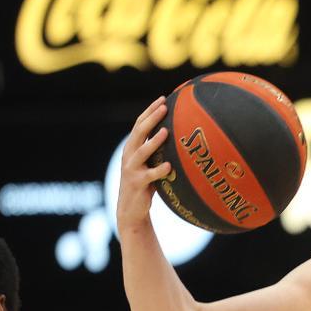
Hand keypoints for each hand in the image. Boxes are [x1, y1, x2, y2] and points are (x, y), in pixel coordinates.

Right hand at [116, 97, 172, 238]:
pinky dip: (159, 171)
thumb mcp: (150, 164)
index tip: (163, 99)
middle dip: (151, 118)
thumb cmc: (146, 185)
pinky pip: (149, 176)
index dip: (150, 111)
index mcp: (132, 148)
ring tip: (165, 132)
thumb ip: (159, 152)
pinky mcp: (137, 184)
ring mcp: (131, 169)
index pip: (139, 124)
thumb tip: (181, 137)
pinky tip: (170, 167)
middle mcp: (129, 155)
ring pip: (141, 151)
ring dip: (154, 141)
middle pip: (139, 132)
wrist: (131, 210)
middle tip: (164, 107)